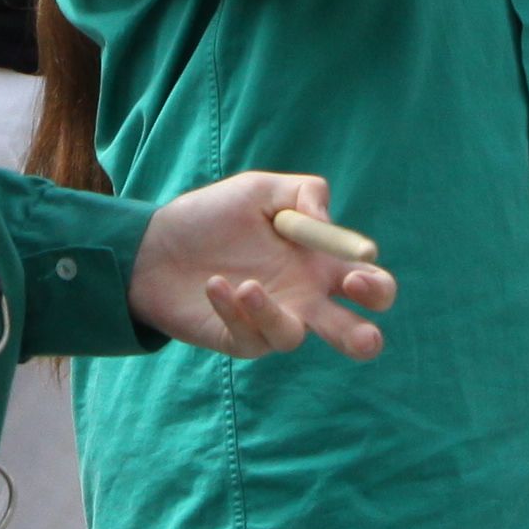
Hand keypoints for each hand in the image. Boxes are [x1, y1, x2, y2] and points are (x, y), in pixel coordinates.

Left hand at [129, 172, 394, 359]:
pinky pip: (248, 336)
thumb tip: (326, 225)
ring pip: (292, 338)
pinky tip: (213, 285)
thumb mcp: (259, 189)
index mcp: (320, 264)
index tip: (353, 276)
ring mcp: (272, 322)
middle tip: (361, 332)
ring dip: (272, 314)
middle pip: (354, 333)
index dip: (375, 289)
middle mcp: (304, 299)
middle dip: (364, 337)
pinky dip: (232, 310)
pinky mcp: (239, 339)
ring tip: (246, 284)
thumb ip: (303, 193)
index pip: (370, 286)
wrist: (153, 244)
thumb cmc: (213, 216)